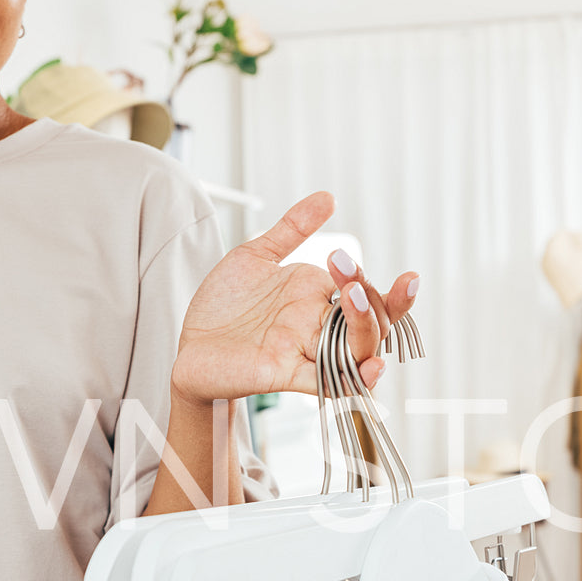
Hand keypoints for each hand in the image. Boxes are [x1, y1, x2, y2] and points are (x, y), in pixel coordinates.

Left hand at [171, 191, 419, 404]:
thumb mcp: (256, 255)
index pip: (368, 297)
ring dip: (366, 326)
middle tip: (350, 276)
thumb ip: (293, 228)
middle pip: (372, 323)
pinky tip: (372, 367)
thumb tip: (327, 198)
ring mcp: (305, 351)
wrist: (190, 343)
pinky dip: (355, 378)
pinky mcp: (285, 373)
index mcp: (317, 299)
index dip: (390, 290)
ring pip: (357, 350)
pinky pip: (329, 382)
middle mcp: (318, 326)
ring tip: (354, 297)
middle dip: (378, 301)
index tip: (386, 269)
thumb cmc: (224, 306)